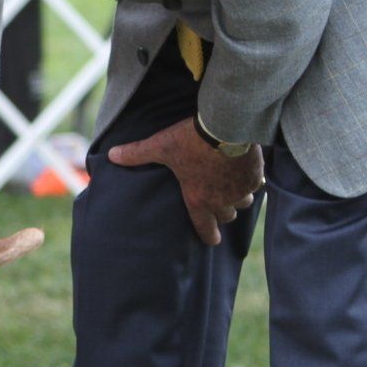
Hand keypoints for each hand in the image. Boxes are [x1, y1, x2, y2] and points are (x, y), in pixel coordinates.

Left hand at [108, 116, 263, 245]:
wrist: (226, 125)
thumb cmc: (190, 140)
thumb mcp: (160, 146)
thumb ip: (137, 153)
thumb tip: (111, 155)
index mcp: (198, 200)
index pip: (205, 228)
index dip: (209, 236)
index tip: (213, 240)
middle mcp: (222, 200)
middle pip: (226, 216)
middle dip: (222, 213)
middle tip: (217, 206)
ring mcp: (241, 189)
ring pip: (242, 203)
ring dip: (237, 198)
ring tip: (231, 188)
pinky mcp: (255, 176)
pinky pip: (255, 185)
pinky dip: (251, 182)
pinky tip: (246, 173)